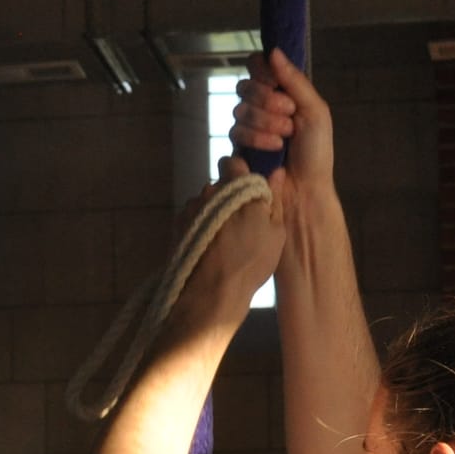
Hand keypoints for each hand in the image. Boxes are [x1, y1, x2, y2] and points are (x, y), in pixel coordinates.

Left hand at [184, 157, 283, 311]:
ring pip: (205, 203)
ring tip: (224, 241)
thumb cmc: (250, 262)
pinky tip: (210, 249)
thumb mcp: (275, 232)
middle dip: (229, 196)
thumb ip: (274, 198)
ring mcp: (190, 208)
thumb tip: (277, 172)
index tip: (249, 187)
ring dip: (214, 213)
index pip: (233, 161)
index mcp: (235, 186)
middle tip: (242, 221)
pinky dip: (202, 228)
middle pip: (219, 185)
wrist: (210, 293)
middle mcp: (209, 191)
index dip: (241, 171)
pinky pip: (193, 219)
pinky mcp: (177, 226)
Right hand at [230, 49, 337, 242]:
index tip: (277, 84)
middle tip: (289, 118)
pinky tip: (271, 153)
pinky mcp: (236, 153)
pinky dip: (254, 143)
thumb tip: (273, 50)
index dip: (262, 73)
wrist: (306, 191)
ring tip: (283, 142)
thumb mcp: (315, 111)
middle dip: (268, 103)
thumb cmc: (316, 153)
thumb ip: (295, 80)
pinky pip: (232, 136)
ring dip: (264, 125)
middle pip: (244, 87)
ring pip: (238, 112)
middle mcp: (259, 108)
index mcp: (279, 94)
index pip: (256, 66)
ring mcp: (246, 131)